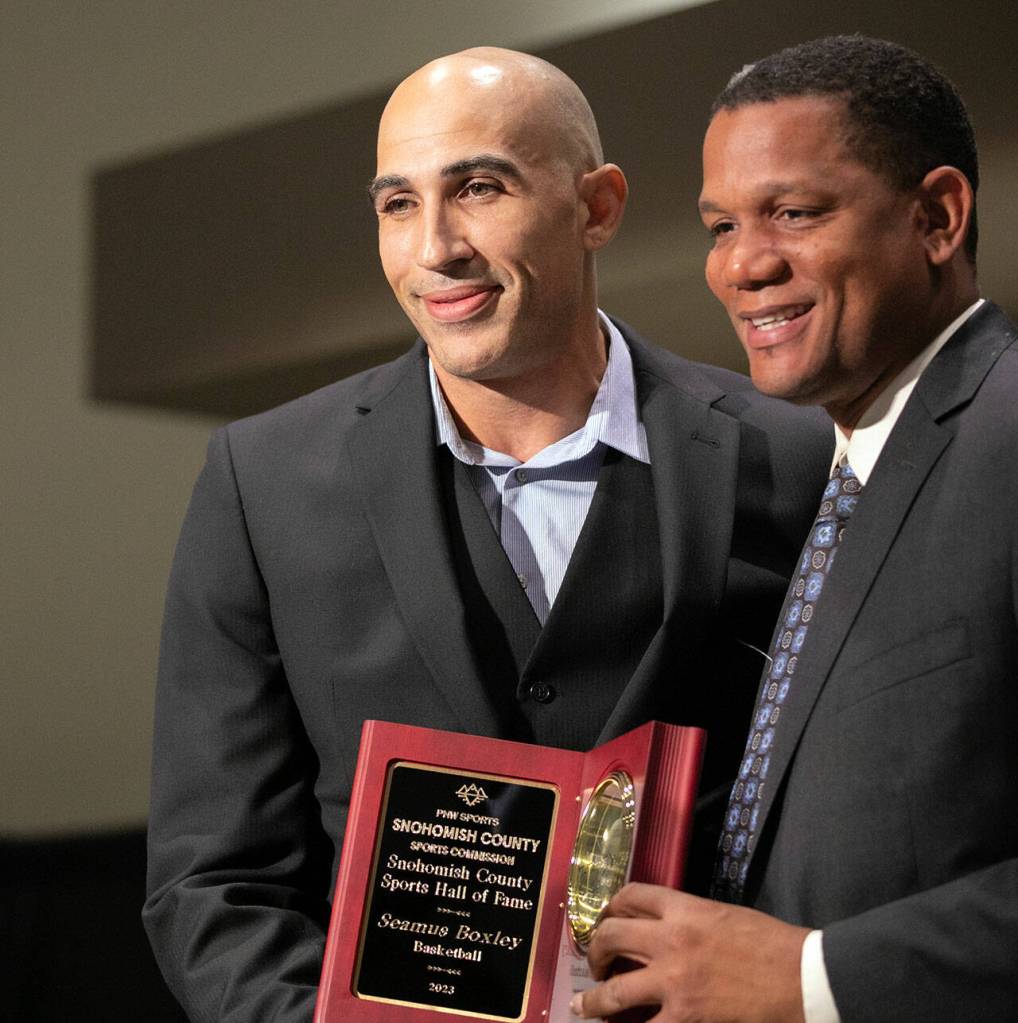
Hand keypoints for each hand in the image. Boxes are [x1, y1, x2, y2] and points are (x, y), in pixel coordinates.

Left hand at [570, 883, 808, 1022]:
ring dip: (594, 1000)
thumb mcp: (724, 916)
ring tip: (584, 1006)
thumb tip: (665, 931)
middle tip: (595, 963)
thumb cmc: (772, 944)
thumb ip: (690, 919)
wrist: (804, 977)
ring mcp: (674, 982)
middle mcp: (670, 940)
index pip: (631, 895)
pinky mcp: (686, 1018)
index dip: (611, 906)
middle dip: (595, 950)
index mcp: (684, 909)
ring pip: (614, 991)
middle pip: (611, 934)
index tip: (606, 918)